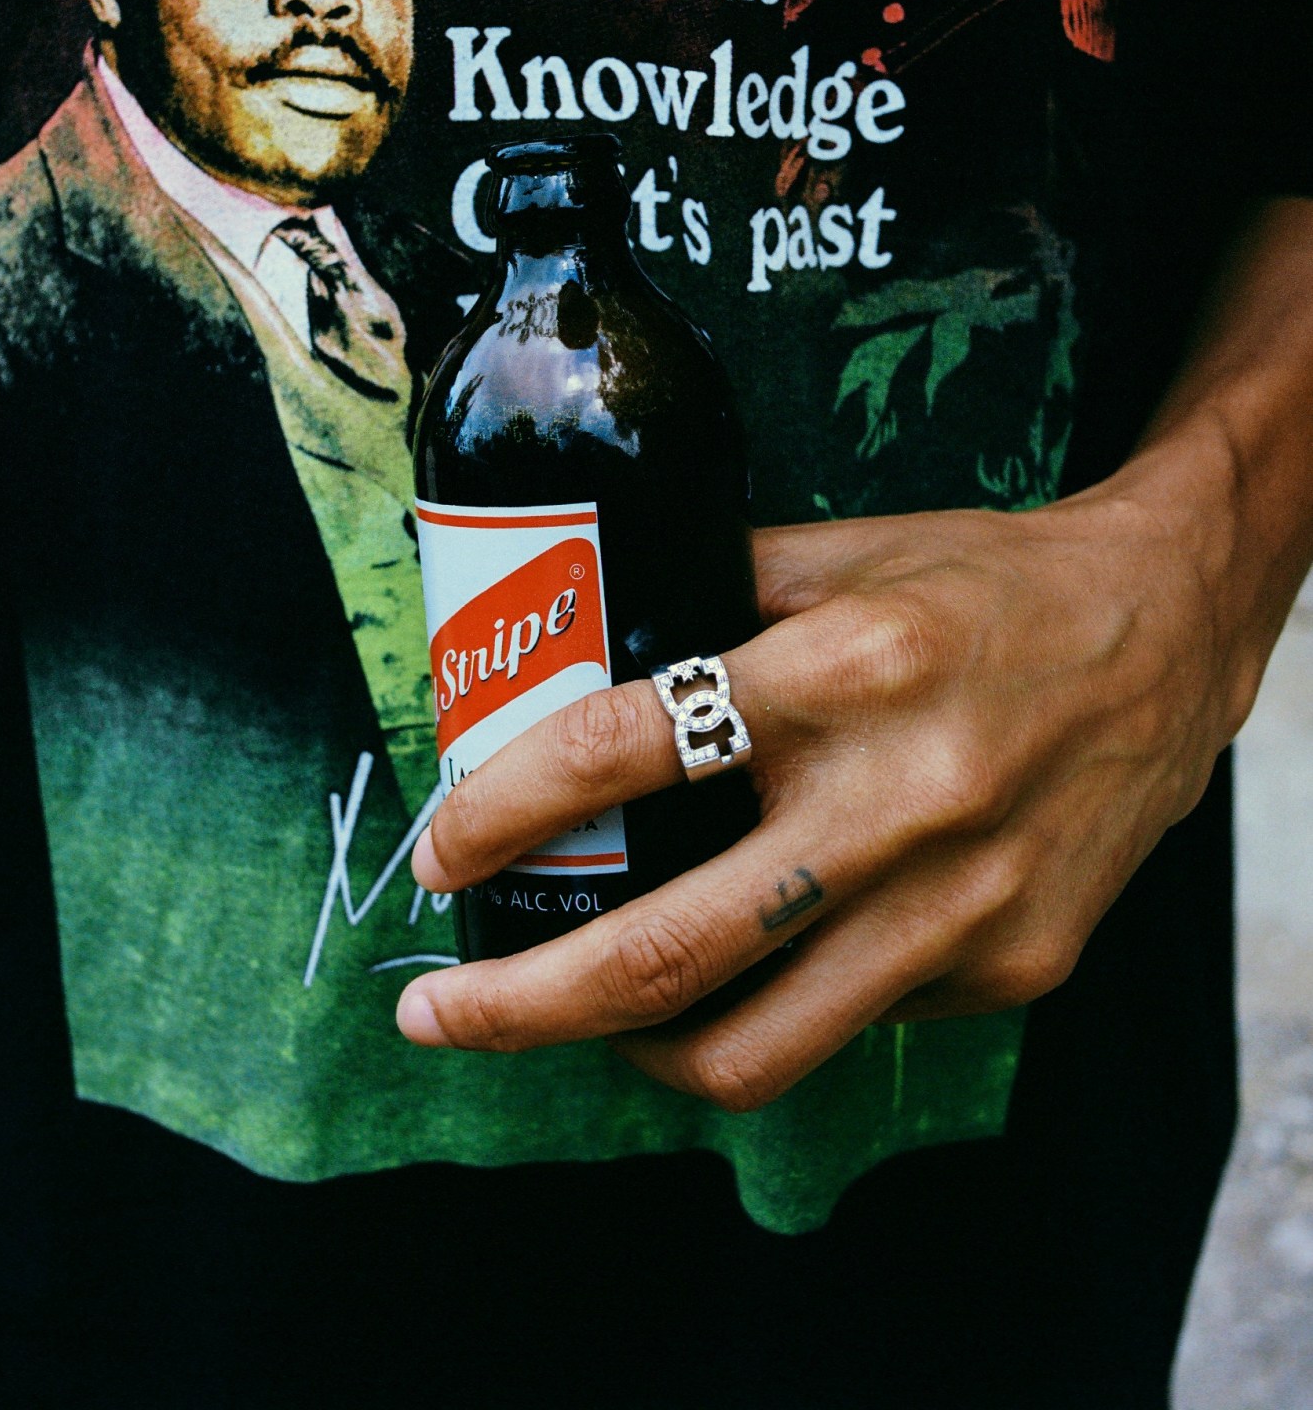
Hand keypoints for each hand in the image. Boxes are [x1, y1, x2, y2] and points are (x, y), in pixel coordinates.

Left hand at [397, 468, 1251, 1108]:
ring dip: (632, 1052)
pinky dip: (780, 1004)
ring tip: (580, 1022)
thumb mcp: (843, 552)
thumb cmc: (988, 581)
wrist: (1171, 631)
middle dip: (519, 1009)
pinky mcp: (1017, 967)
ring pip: (758, 1048)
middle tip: (433, 1018)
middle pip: (668, 953)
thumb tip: (571, 651)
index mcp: (841, 670)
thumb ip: (709, 594)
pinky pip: (857, 1020)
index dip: (502, 812)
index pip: (624, 753)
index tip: (436, 853)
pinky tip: (765, 956)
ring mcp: (967, 906)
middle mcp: (902, 801)